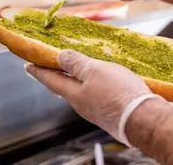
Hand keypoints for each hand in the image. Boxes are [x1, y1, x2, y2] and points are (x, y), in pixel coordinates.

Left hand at [24, 50, 151, 142]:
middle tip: (52, 66)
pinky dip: (92, 84)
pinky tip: (101, 80)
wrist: (143, 117)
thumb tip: (61, 57)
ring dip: (76, 79)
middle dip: (57, 76)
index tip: (28, 66)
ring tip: (77, 70)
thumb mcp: (96, 71)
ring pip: (81, 91)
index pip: (52, 81)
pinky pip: (95, 94)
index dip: (40, 72)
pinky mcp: (110, 110)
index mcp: (75, 94)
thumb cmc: (119, 92)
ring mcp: (96, 109)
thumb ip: (77, 64)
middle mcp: (82, 104)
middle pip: (65, 87)